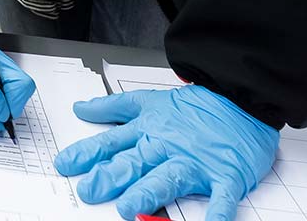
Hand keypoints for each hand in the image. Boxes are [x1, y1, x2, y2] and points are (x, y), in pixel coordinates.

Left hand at [54, 86, 277, 220]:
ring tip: (128, 209)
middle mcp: (168, 147)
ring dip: (148, 193)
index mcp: (149, 131)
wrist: (242, 97)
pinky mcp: (226, 175)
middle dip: (110, 178)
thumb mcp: (150, 100)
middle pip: (135, 163)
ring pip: (168, 178)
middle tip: (89, 191)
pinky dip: (216, 213)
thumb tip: (80, 108)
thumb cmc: (198, 106)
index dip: (87, 154)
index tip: (65, 166)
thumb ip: (113, 108)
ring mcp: (196, 162)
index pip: (111, 143)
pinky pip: (222, 197)